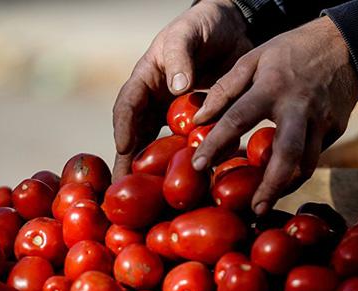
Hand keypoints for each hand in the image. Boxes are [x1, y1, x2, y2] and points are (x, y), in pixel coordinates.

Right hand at [112, 0, 252, 179]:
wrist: (233, 27)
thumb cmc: (203, 25)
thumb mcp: (187, 33)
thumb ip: (180, 56)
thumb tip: (177, 88)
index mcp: (146, 80)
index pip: (128, 106)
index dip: (124, 128)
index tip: (124, 149)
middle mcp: (158, 102)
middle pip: (139, 136)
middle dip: (132, 164)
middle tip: (125, 191)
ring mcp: (178, 115)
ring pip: (164, 147)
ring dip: (160, 172)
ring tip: (156, 199)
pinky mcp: (201, 123)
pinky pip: (193, 145)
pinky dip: (192, 163)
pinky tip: (197, 184)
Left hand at [191, 16, 357, 214]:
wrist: (346, 44)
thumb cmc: (291, 51)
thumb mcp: (254, 58)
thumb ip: (226, 88)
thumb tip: (200, 118)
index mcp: (272, 88)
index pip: (237, 120)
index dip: (215, 144)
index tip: (198, 166)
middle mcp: (298, 108)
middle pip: (286, 155)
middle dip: (270, 187)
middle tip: (253, 210)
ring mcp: (322, 122)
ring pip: (306, 165)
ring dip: (286, 186)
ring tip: (265, 201)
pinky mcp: (336, 130)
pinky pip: (315, 156)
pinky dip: (297, 171)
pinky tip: (283, 178)